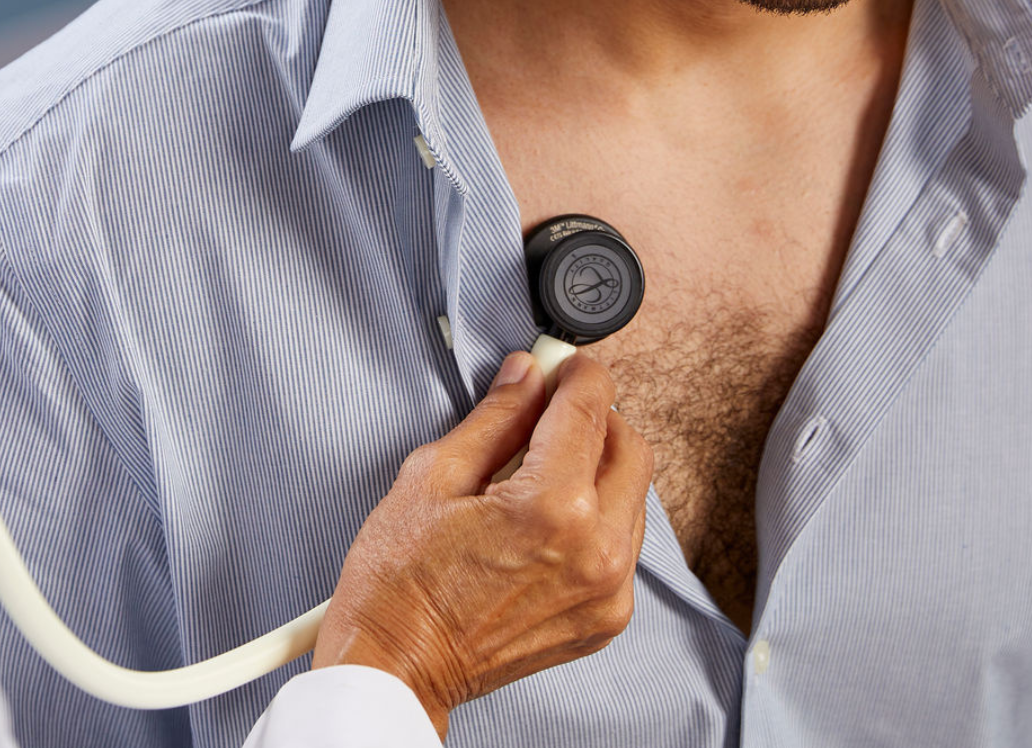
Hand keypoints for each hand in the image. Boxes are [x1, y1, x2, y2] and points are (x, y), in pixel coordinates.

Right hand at [312, 351, 654, 735]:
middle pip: (630, 449)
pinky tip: (545, 521)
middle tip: (550, 411)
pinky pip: (622, 547)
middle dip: (595, 419)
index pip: (590, 408)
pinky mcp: (606, 618)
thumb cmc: (399, 586)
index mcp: (552, 509)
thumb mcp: (431, 479)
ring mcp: (607, 590)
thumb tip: (526, 378)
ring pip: (633, 498)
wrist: (398, 667)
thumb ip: (494, 420)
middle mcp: (596, 551)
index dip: (576, 373)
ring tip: (538, 473)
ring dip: (598, 471)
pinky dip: (596, 521)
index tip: (562, 364)